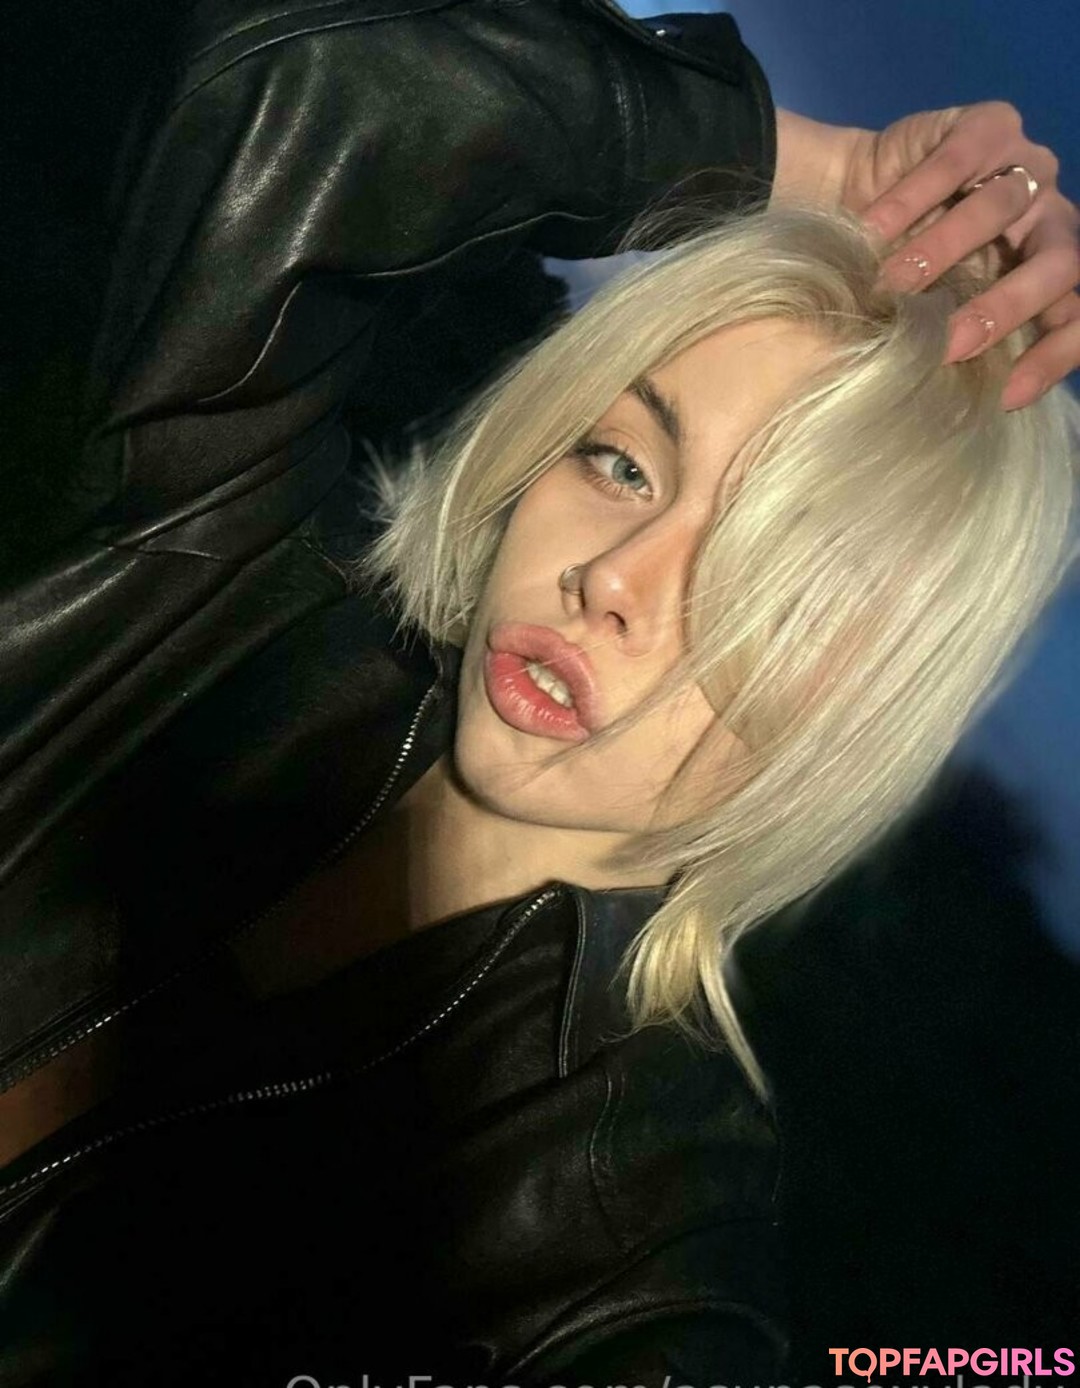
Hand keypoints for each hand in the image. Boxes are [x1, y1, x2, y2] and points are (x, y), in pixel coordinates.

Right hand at [775, 104, 1079, 409]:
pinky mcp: (987, 127)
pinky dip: (909, 203)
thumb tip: (963, 400)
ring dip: (939, 251)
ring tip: (890, 284)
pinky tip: (873, 231)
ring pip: (998, 208)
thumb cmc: (900, 272)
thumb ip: (959, 337)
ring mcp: (1026, 167)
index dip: (1053, 357)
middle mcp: (1051, 218)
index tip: (1005, 396)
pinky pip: (954, 165)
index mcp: (1052, 271)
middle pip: (1058, 260)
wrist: (858, 198)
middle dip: (1003, 308)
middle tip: (947, 343)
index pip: (1078, 314)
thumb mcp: (936, 311)